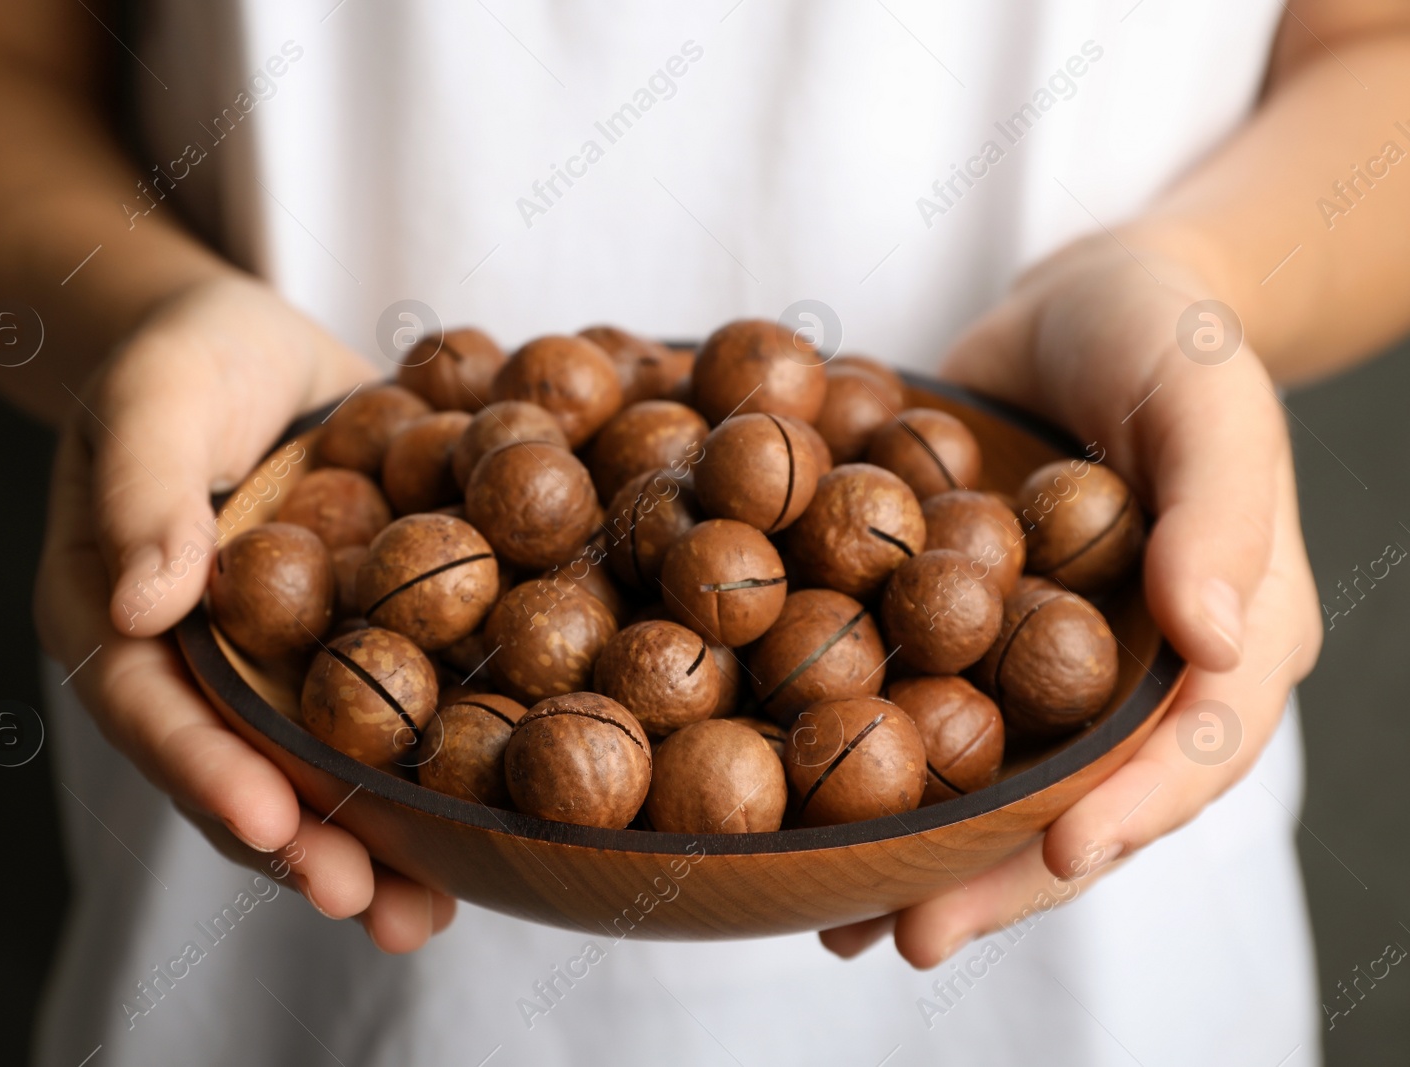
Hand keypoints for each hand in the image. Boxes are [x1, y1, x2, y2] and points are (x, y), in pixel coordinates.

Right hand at [33, 274, 455, 950]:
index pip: (149, 709)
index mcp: (116, 621)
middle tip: (360, 906)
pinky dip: (431, 776)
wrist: (257, 348)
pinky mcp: (354, 650)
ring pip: (317, 773)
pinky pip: (388, 720)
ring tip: (425, 916)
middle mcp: (198, 670)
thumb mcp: (155, 398)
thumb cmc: (183, 358)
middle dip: (298, 849)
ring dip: (371, 848)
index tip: (267, 821)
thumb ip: (143, 489)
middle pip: (237, 773)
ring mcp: (279, 671)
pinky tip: (489, 830)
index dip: (203, 771)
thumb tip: (140, 603)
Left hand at [820, 233, 1321, 963]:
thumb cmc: (1172, 338)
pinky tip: (799, 824)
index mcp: (1227, 644)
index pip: (1195, 749)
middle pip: (1079, 801)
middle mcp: (1131, 680)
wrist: (1086, 302)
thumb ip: (1217, 512)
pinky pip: (920, 710)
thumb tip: (1217, 639)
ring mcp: (1044, 667)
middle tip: (916, 938)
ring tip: (841, 922)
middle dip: (999, 878)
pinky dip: (867, 765)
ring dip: (919, 857)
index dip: (1133, 810)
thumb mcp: (1208, 399)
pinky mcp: (964, 635)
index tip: (1060, 852)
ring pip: (990, 782)